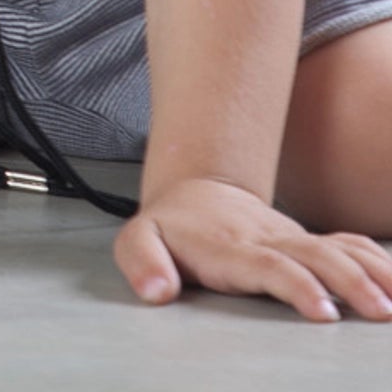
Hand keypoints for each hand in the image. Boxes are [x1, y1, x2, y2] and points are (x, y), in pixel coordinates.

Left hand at [115, 177, 391, 321]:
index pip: (267, 264)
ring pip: (339, 248)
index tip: (322, 311)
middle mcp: (267, 240)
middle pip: (314, 255)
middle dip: (348, 281)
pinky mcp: (309, 241)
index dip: (295, 284)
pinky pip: (351, 245)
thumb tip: (156, 292)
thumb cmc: (170, 229)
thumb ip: (142, 263)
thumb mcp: (137, 240)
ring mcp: (292, 238)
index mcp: (229, 247)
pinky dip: (378, 261)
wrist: (195, 193)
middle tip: (378, 312)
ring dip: (372, 272)